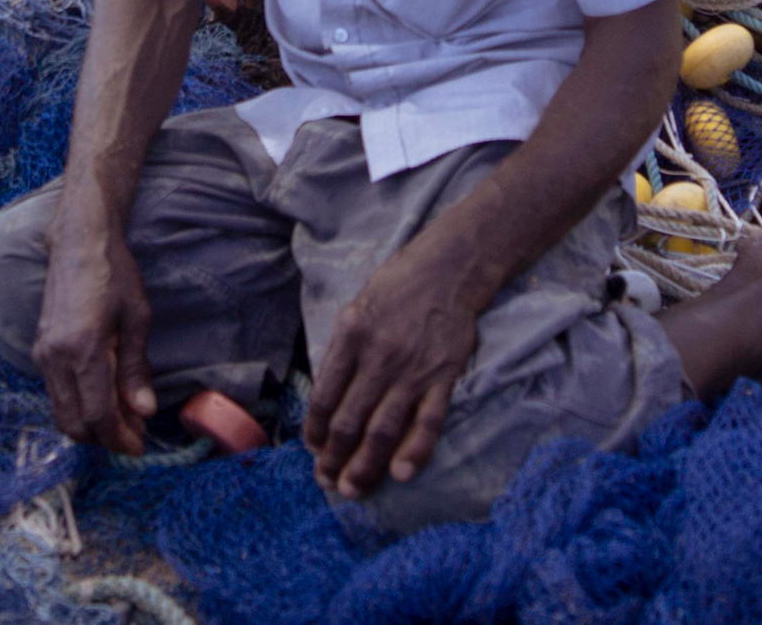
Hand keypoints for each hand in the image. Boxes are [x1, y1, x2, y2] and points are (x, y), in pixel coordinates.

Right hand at [31, 223, 156, 455]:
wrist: (79, 243)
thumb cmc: (114, 275)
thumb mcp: (137, 319)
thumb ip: (137, 369)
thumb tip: (144, 412)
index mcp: (84, 349)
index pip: (98, 414)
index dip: (120, 438)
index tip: (140, 447)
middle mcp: (56, 357)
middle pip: (75, 422)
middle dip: (105, 438)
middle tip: (134, 434)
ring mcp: (43, 355)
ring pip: (62, 413)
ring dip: (91, 425)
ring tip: (123, 418)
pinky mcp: (40, 350)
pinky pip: (57, 394)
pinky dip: (78, 407)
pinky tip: (103, 398)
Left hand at [305, 242, 481, 499]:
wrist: (448, 271)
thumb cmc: (396, 290)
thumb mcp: (355, 311)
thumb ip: (341, 355)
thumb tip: (325, 402)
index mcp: (351, 339)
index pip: (324, 397)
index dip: (315, 431)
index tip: (313, 451)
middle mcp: (378, 358)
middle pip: (350, 421)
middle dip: (334, 459)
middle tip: (327, 483)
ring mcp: (412, 371)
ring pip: (383, 430)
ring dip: (365, 466)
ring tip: (353, 490)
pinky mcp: (443, 378)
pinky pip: (427, 422)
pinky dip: (415, 450)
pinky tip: (401, 474)